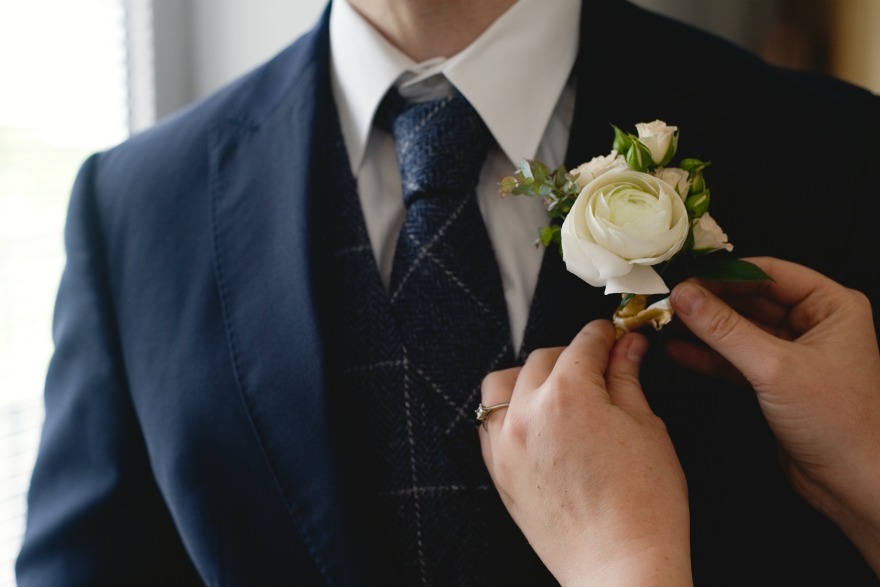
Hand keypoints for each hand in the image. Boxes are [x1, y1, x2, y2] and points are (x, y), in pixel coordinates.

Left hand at [479, 321, 691, 585]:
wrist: (619, 567)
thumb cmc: (644, 504)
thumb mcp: (647, 428)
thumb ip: (627, 379)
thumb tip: (627, 346)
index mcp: (567, 394)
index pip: (583, 344)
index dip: (604, 335)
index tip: (615, 337)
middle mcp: (527, 413)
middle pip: (541, 359)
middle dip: (571, 356)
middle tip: (600, 369)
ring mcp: (506, 444)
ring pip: (502, 385)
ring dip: (529, 378)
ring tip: (560, 393)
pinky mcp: (499, 473)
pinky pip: (489, 425)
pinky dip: (508, 413)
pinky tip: (536, 423)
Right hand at [666, 257, 879, 572]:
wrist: (854, 484)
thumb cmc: (839, 423)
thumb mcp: (775, 368)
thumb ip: (725, 329)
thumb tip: (685, 295)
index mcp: (832, 306)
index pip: (768, 274)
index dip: (723, 274)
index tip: (684, 277)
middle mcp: (814, 324)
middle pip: (750, 300)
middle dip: (708, 302)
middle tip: (668, 300)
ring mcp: (792, 352)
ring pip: (739, 330)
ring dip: (703, 328)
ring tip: (664, 322)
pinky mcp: (775, 380)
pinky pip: (735, 358)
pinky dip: (708, 355)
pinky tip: (677, 350)